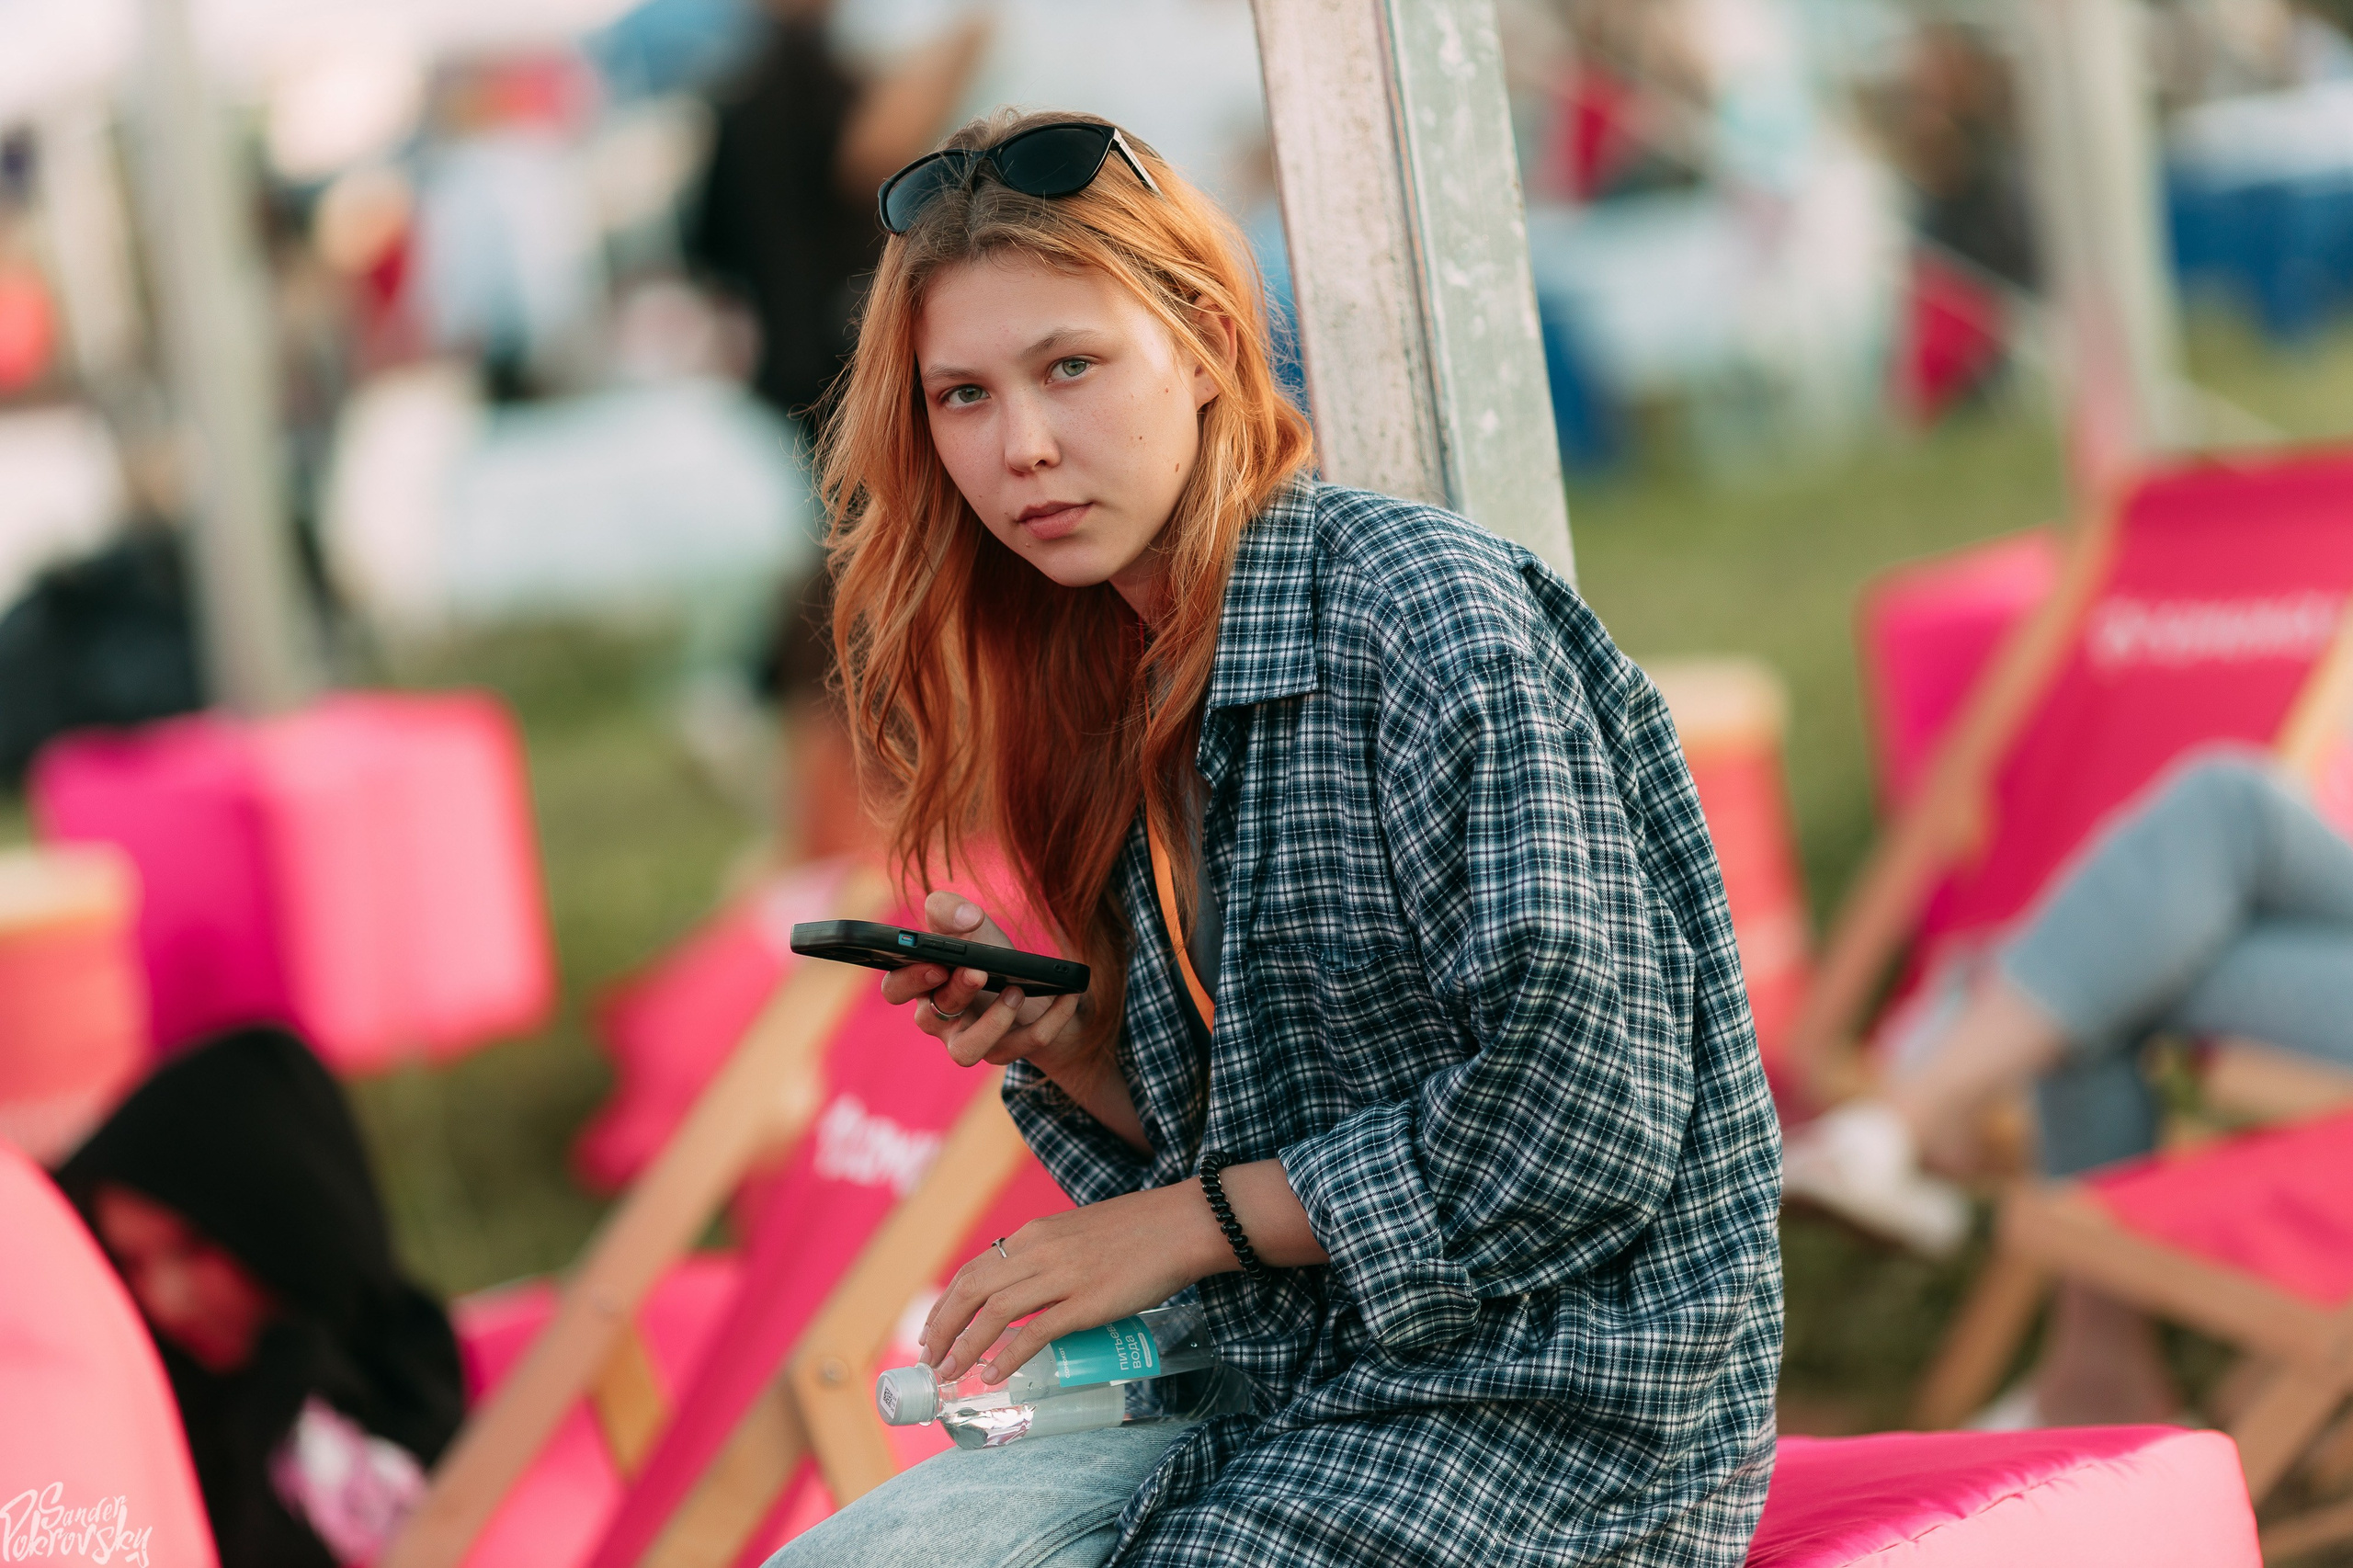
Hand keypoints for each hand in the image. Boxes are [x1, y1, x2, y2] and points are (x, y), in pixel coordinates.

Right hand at [877, 891, 1084, 1071]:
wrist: (1032, 983)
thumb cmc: (987, 951)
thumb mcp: (970, 924)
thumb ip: (951, 909)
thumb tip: (964, 918)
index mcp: (922, 984)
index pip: (895, 989)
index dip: (910, 980)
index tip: (936, 963)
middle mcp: (938, 1018)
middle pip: (930, 1018)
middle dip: (955, 992)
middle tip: (979, 971)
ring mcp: (968, 1040)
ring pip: (965, 1052)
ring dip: (991, 1023)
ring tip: (1016, 991)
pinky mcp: (1004, 1052)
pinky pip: (1022, 1047)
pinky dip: (1048, 1020)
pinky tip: (1066, 994)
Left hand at [920, 1182, 1228, 1382]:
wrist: (1184, 1223)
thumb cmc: (1138, 1231)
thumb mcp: (1077, 1233)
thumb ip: (1049, 1257)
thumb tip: (1028, 1291)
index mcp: (1035, 1233)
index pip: (973, 1270)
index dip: (945, 1305)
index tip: (932, 1332)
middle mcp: (1040, 1250)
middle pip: (972, 1291)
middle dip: (943, 1329)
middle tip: (930, 1361)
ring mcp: (1063, 1276)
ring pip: (995, 1313)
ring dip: (965, 1347)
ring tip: (951, 1374)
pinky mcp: (1088, 1302)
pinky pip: (1037, 1332)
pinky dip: (1009, 1355)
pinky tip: (994, 1375)